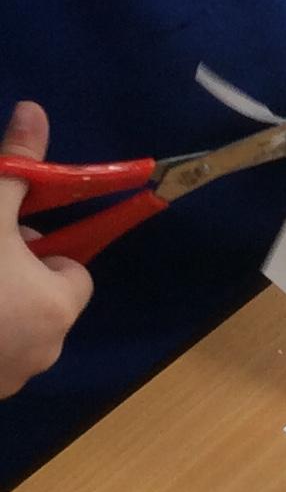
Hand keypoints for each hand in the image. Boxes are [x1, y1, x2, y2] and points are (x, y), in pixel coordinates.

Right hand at [0, 102, 91, 397]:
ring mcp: (4, 382)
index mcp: (56, 308)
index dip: (42, 251)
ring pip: (10, 331)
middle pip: (40, 301)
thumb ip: (16, 165)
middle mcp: (42, 353)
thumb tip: (35, 110)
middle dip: (11, 278)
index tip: (7, 240)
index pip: (73, 272)